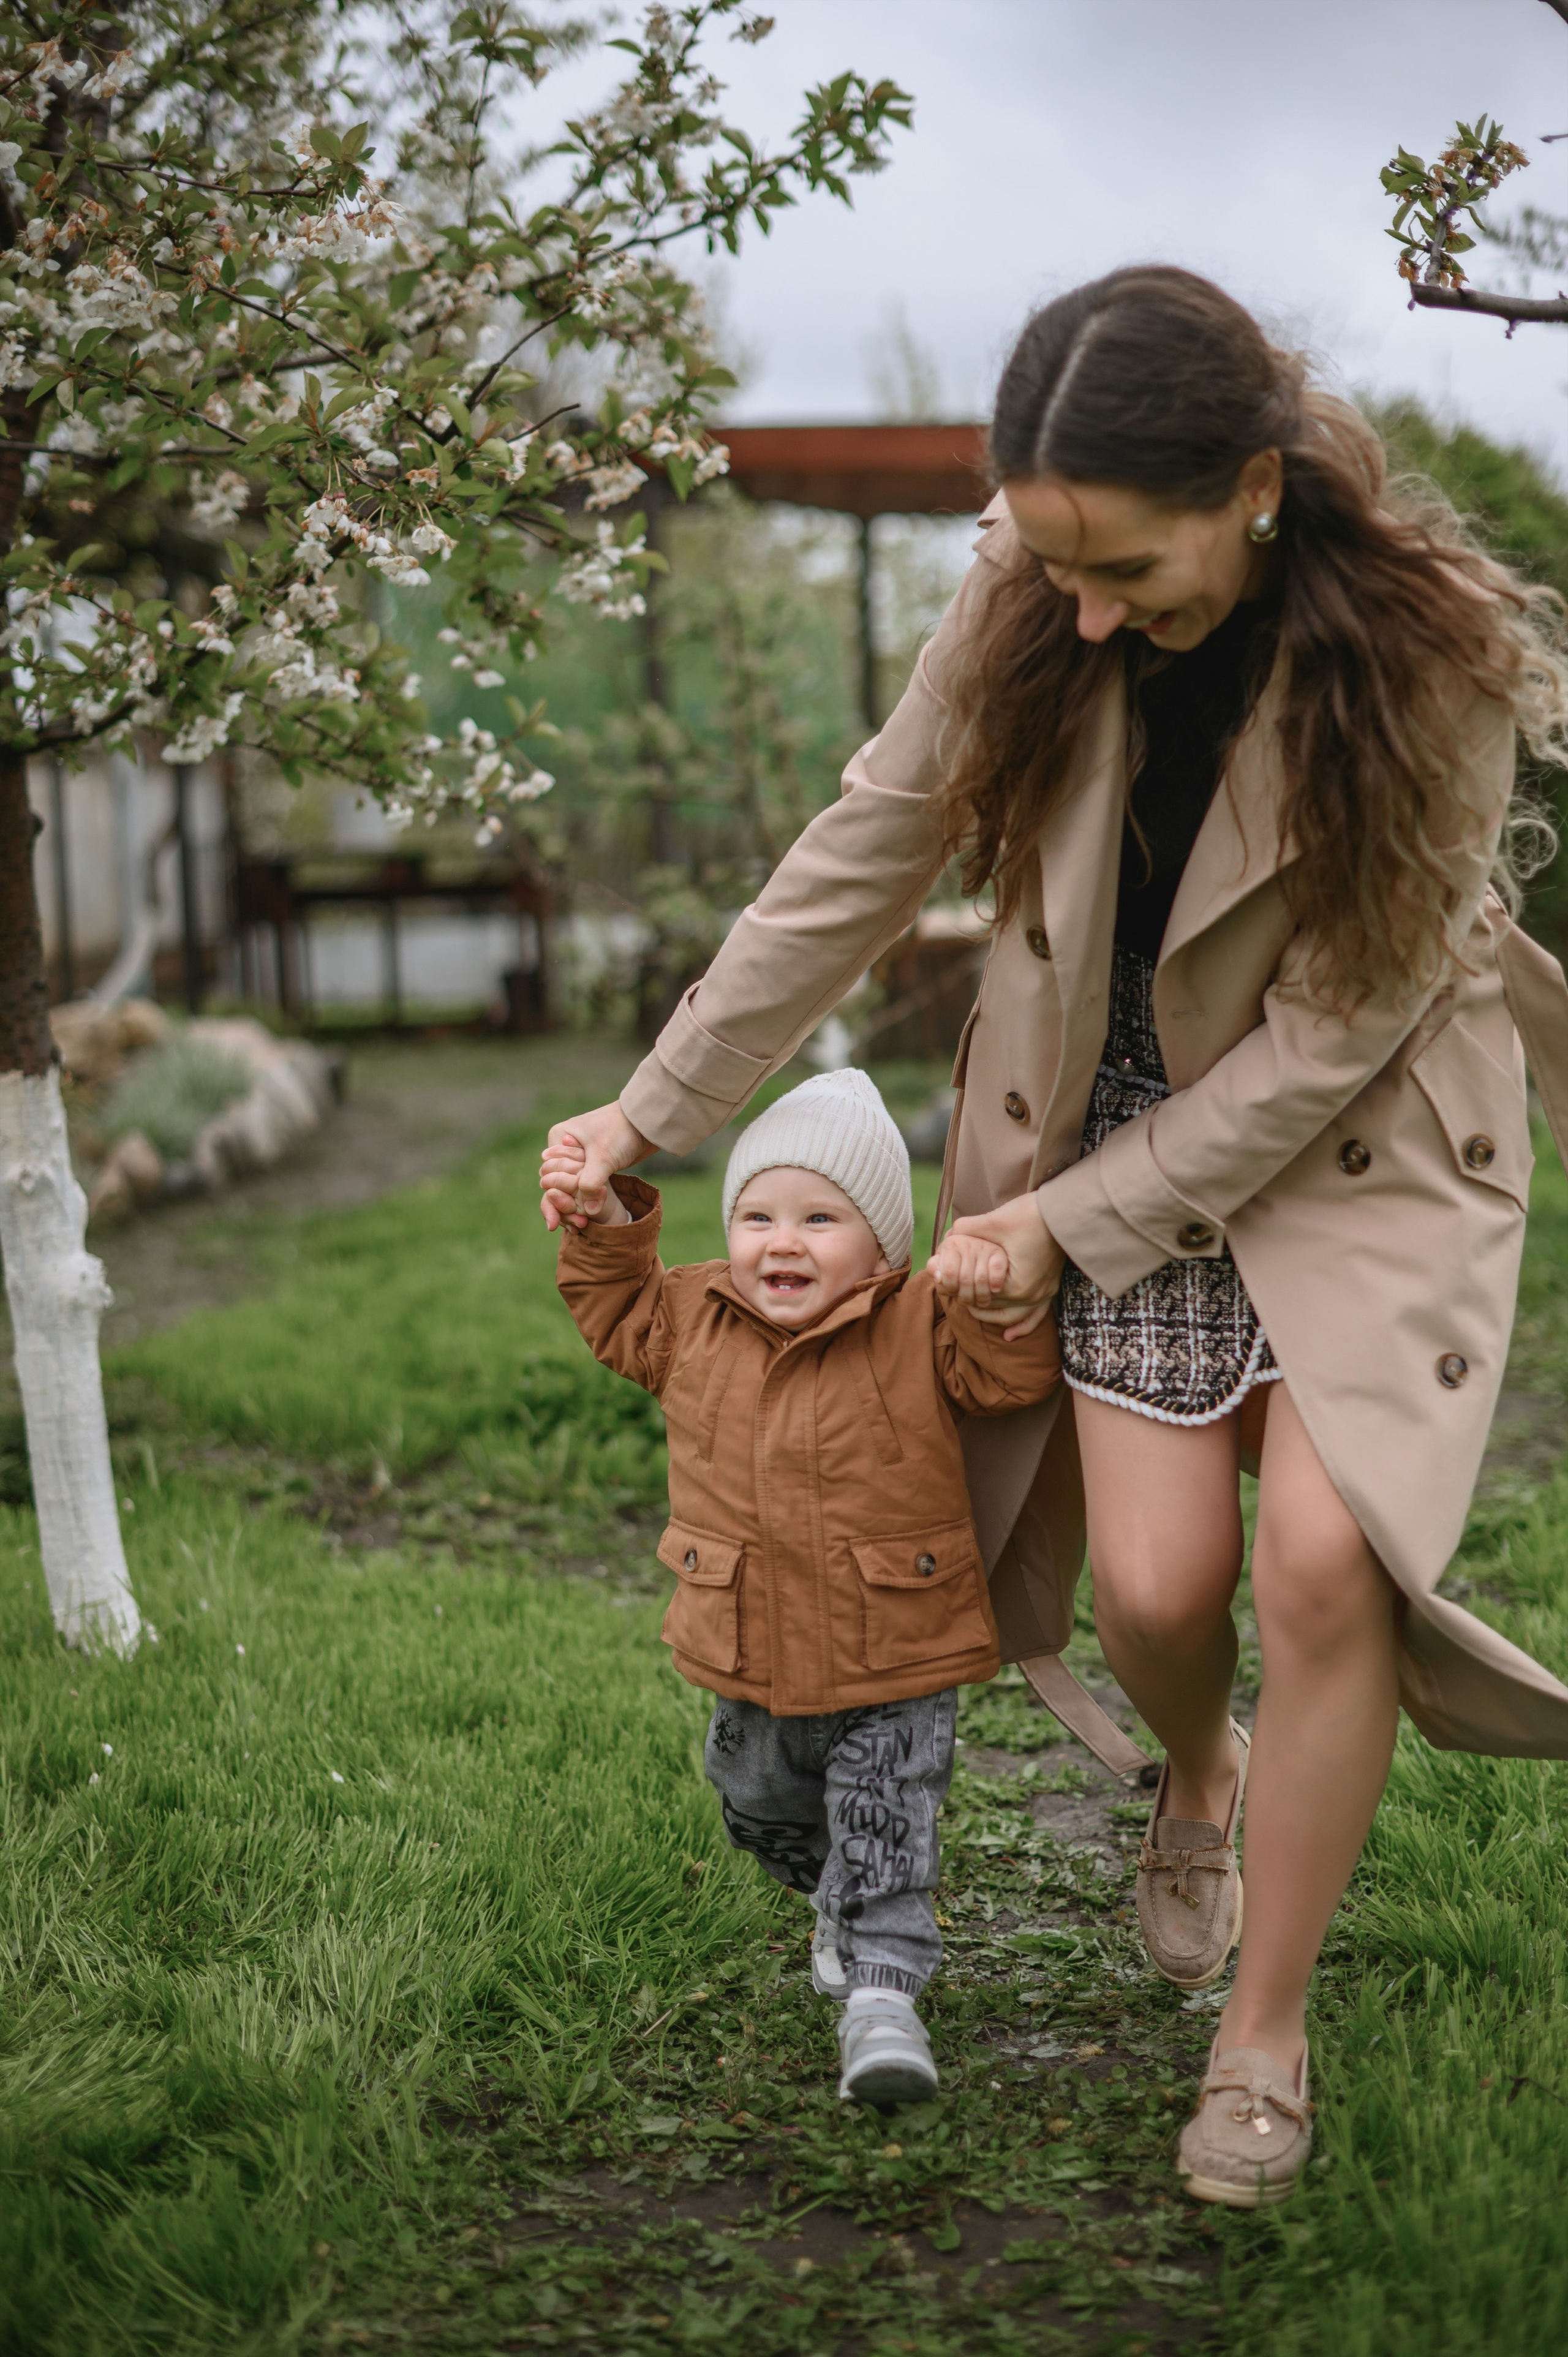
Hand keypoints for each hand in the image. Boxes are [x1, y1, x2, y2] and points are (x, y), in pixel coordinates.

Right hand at [540, 1102, 651, 1231]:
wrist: (646, 1124)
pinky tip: (586, 1220)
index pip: (550, 1174)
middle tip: (578, 1224)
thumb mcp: (603, 1157)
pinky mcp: (592, 1166)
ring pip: (570, 1188)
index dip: (559, 1195)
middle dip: (565, 1205)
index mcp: (558, 1137)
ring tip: (582, 1226)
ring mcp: (577, 1157)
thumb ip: (591, 1184)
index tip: (572, 1210)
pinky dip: (584, 1202)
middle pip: (557, 1183)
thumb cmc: (621, 1131)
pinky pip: (583, 1188)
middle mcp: (563, 1147)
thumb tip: (587, 1212)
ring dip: (575, 1207)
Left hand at [928, 1193, 1064, 1339]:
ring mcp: (1044, 1293)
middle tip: (955, 1291)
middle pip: (994, 1308)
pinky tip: (1009, 1335)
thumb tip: (947, 1236)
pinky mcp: (1051, 1287)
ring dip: (993, 1317)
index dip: (961, 1287)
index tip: (947, 1279)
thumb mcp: (995, 1221)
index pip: (980, 1295)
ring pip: (1013, 1317)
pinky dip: (1022, 1326)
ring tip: (974, 1312)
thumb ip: (968, 1229)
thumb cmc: (1032, 1215)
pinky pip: (1036, 1315)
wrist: (1066, 1211)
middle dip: (973, 1301)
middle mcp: (1032, 1296)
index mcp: (1015, 1285)